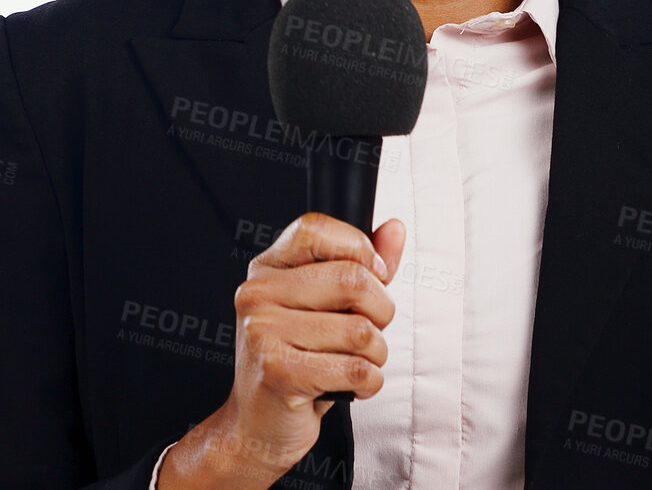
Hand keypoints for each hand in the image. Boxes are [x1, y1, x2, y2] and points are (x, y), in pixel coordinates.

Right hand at [158, 212, 406, 489]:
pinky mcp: (278, 371)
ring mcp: (263, 332)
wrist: (258, 423)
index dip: (358, 249)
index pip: (316, 228)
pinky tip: (350, 385)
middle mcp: (258, 294)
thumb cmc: (298, 359)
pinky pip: (356, 369)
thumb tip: (394, 230)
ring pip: (361, 330)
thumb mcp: (329, 306)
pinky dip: (368, 382)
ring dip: (375, 355)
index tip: (372, 276)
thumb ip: (363, 265)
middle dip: (380, 312)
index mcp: (268, 268)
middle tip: (367, 331)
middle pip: (353, 279)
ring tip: (353, 362)